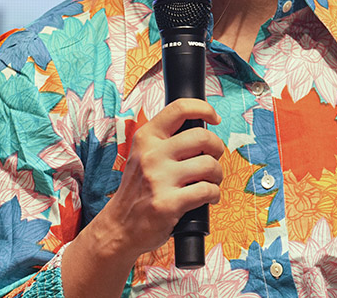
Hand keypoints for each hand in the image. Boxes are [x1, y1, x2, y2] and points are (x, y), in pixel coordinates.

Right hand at [72, 99, 223, 266]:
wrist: (119, 227)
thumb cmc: (138, 190)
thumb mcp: (142, 155)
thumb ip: (165, 140)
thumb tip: (202, 128)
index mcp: (146, 138)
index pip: (180, 108)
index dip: (204, 109)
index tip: (214, 118)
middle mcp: (151, 154)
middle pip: (202, 137)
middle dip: (217, 148)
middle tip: (213, 158)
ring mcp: (159, 179)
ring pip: (209, 164)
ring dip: (217, 174)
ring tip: (210, 181)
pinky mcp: (168, 203)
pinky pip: (207, 190)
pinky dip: (214, 194)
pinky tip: (208, 197)